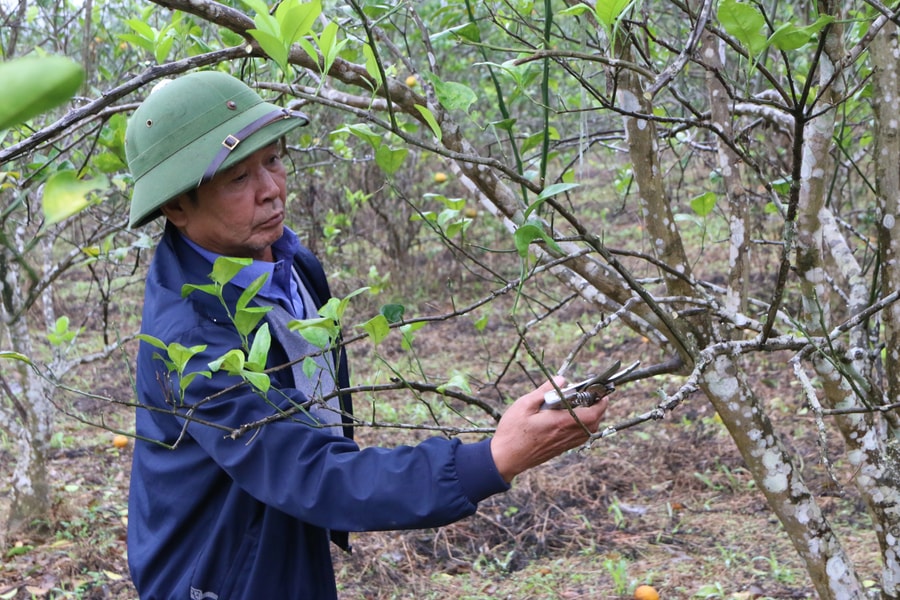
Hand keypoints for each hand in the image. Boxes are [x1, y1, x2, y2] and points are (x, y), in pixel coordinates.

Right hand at [490, 377, 608, 482]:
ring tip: (585, 406)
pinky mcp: (559, 449)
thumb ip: (545, 391)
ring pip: (588, 432)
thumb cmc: (513, 431)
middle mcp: (566, 435)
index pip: (592, 413)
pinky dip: (584, 428)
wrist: (505, 458)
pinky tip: (573, 420)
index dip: (601, 402)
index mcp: (561, 422)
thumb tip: (562, 380)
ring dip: (592, 419)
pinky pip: (580, 439)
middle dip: (599, 409)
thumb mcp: (525, 405)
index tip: (601, 393)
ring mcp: (564, 444)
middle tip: (593, 396)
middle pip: (594, 423)